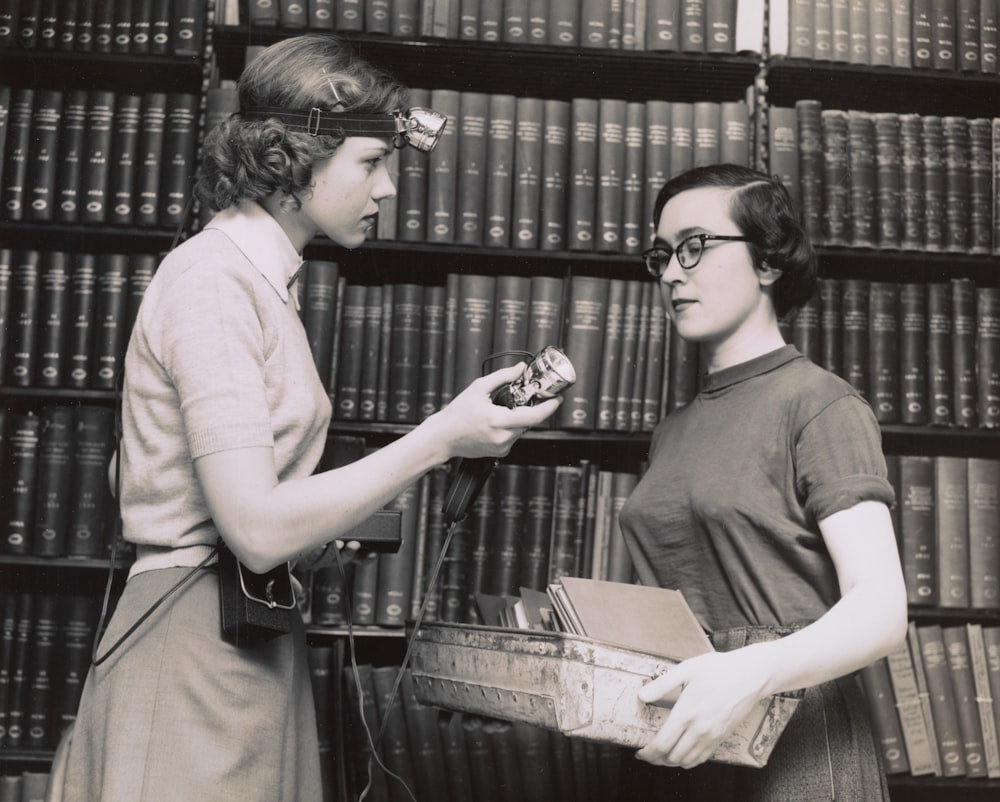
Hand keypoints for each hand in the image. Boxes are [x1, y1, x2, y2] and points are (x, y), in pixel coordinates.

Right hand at [432, 364, 562, 459]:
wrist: (443, 437)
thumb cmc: (457, 414)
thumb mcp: (478, 388)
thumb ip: (503, 377)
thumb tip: (520, 368)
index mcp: (497, 420)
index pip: (533, 416)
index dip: (549, 407)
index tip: (557, 399)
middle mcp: (502, 436)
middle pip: (529, 421)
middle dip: (529, 408)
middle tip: (522, 398)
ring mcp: (502, 447)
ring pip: (522, 429)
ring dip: (518, 418)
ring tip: (500, 411)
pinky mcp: (500, 453)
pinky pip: (514, 437)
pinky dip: (511, 427)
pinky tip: (495, 422)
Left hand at [635, 648, 770, 768]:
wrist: (750, 676)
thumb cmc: (718, 669)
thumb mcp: (686, 670)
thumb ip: (661, 685)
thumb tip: (642, 696)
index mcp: (687, 713)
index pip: (663, 744)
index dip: (648, 753)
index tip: (639, 752)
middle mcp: (700, 729)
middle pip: (673, 757)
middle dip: (656, 760)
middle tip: (646, 755)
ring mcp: (712, 736)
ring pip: (688, 761)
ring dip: (671, 762)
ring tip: (661, 756)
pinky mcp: (722, 737)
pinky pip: (702, 758)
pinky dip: (688, 761)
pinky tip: (681, 754)